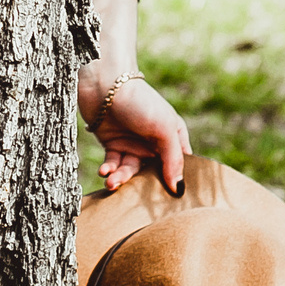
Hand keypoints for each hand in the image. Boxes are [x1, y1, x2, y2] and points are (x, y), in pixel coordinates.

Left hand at [80, 68, 190, 192]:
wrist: (105, 84)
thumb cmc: (141, 102)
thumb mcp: (164, 129)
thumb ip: (173, 159)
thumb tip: (179, 190)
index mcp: (173, 136)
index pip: (180, 166)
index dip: (177, 182)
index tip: (171, 202)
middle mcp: (154, 143)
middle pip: (152, 173)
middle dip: (142, 186)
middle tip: (133, 196)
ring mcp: (133, 144)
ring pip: (130, 171)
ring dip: (120, 178)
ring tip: (111, 182)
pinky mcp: (113, 144)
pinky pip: (113, 164)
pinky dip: (109, 170)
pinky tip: (104, 171)